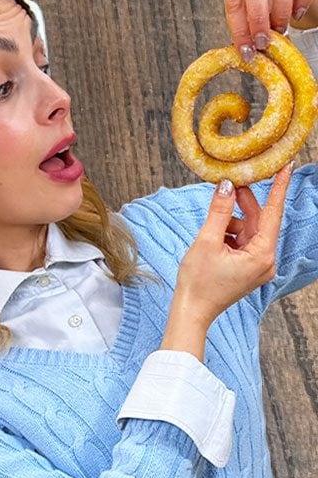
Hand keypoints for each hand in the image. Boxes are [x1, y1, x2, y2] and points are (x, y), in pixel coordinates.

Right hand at [173, 163, 292, 327]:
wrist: (192, 311)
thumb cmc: (198, 282)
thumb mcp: (206, 241)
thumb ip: (218, 211)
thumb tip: (226, 186)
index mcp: (262, 255)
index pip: (272, 213)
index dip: (278, 188)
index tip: (286, 167)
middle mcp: (266, 261)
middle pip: (258, 222)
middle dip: (241, 206)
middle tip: (228, 185)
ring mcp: (258, 265)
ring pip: (247, 231)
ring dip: (228, 224)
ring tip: (209, 232)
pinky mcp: (248, 268)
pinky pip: (241, 242)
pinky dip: (227, 235)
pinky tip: (212, 242)